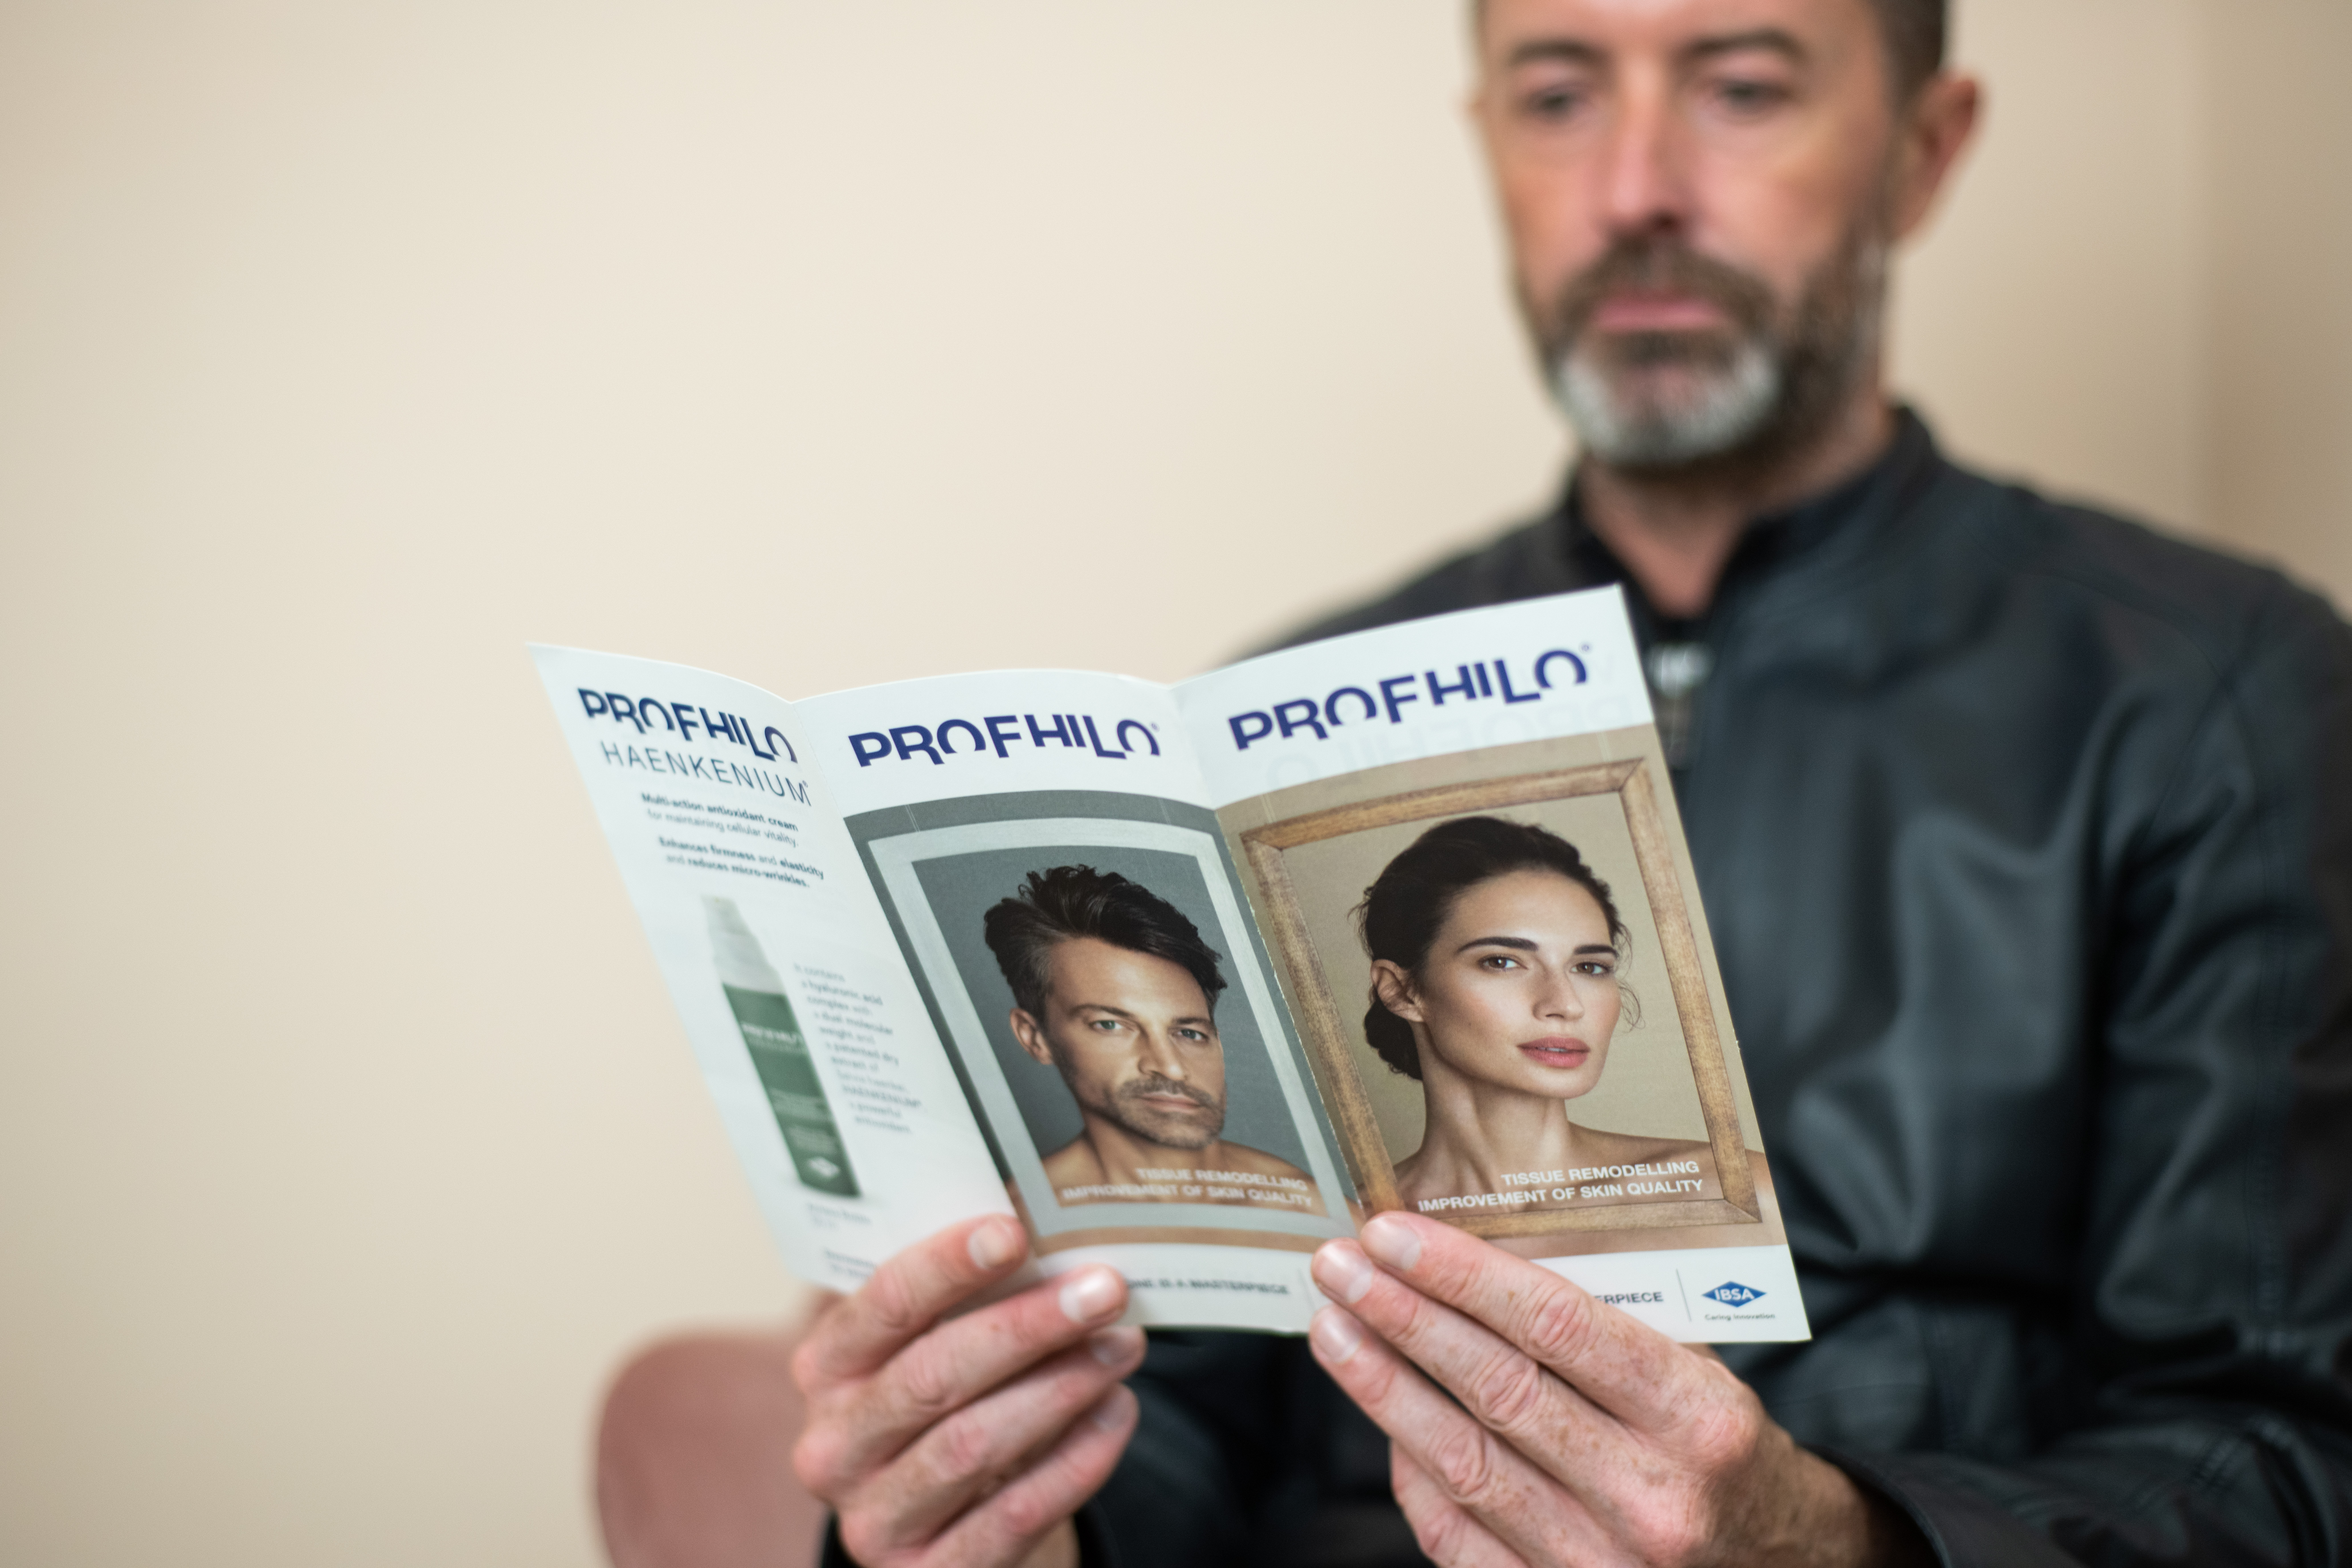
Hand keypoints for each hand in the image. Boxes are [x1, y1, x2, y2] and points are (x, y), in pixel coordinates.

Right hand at [791, 1215, 1143, 1567]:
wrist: (947, 1527)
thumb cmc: (951, 1407)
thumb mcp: (938, 1350)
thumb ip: (975, 1304)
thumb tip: (1059, 1248)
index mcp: (827, 1369)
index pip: (885, 1304)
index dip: (947, 1266)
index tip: (1015, 1231)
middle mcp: (834, 1446)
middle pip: (934, 1375)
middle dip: (1028, 1327)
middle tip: (1105, 1289)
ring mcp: (874, 1519)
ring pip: (973, 1444)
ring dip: (1062, 1388)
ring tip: (1123, 1346)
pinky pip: (1013, 1514)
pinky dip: (1075, 1462)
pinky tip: (1117, 1414)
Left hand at [1308, 1213, 1927, 1567]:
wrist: (1772, 1564)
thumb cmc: (1716, 1447)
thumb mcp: (1696, 1372)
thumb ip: (1607, 1322)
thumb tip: (1478, 1258)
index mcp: (1695, 1419)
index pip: (1559, 1328)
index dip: (1464, 1278)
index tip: (1392, 1235)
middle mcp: (1648, 1498)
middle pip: (1497, 1391)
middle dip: (1404, 1319)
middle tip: (1339, 1267)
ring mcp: (1597, 1564)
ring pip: (1462, 1462)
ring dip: (1383, 1388)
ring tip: (1332, 1326)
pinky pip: (1455, 1535)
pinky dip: (1409, 1471)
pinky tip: (1380, 1412)